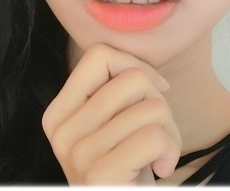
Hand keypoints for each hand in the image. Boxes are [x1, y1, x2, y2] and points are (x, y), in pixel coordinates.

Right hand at [42, 43, 181, 184]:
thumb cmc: (126, 173)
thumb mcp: (113, 127)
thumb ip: (118, 94)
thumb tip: (149, 74)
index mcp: (58, 113)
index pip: (99, 55)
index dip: (136, 66)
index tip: (153, 93)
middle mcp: (60, 131)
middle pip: (132, 79)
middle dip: (159, 103)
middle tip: (155, 136)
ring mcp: (76, 153)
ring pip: (151, 108)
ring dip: (170, 132)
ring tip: (158, 156)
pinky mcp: (99, 173)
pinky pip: (155, 136)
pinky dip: (170, 150)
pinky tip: (161, 169)